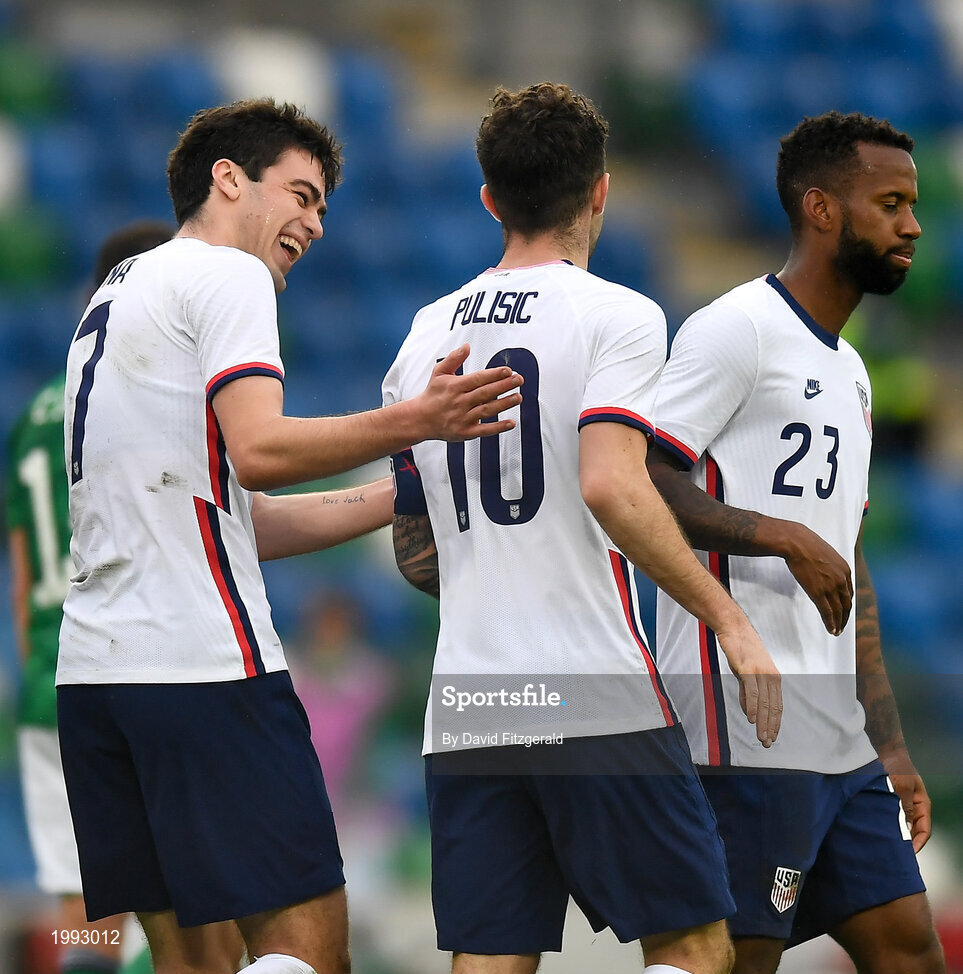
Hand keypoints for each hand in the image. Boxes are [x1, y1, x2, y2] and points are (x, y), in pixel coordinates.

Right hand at [416, 345, 523, 441]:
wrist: (420, 419)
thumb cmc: (433, 395)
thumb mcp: (439, 373)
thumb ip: (454, 359)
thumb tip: (466, 346)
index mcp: (454, 386)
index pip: (477, 379)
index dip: (493, 374)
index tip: (508, 370)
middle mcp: (459, 402)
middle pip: (485, 393)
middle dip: (504, 386)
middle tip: (519, 380)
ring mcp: (462, 418)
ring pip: (487, 410)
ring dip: (504, 404)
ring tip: (518, 397)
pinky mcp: (465, 432)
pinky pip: (484, 430)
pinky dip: (498, 427)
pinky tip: (511, 422)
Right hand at [716, 622, 781, 747]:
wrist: (734, 628)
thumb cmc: (740, 650)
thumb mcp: (746, 673)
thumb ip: (748, 692)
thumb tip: (749, 712)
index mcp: (773, 678)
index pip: (777, 706)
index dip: (775, 723)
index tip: (772, 737)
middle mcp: (771, 677)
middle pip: (773, 707)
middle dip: (770, 727)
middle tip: (767, 743)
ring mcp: (760, 673)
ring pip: (764, 703)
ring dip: (763, 722)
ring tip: (761, 737)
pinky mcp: (748, 670)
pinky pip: (752, 692)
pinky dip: (752, 707)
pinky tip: (751, 719)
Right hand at [782, 522, 852, 635]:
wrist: (797, 543)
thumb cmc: (807, 544)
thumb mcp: (826, 554)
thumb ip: (830, 566)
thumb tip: (825, 571)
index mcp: (845, 570)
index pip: (849, 593)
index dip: (847, 604)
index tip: (844, 611)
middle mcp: (841, 580)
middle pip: (846, 604)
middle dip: (845, 617)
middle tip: (842, 625)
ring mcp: (830, 587)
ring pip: (838, 610)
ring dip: (838, 623)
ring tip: (837, 631)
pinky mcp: (818, 592)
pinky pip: (827, 612)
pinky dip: (831, 623)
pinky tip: (831, 630)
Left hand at [882, 749, 931, 852]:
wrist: (886, 751)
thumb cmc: (898, 766)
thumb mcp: (903, 785)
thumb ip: (906, 805)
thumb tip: (906, 825)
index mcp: (922, 804)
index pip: (924, 829)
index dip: (918, 842)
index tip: (910, 853)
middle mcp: (913, 806)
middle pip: (914, 830)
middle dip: (907, 841)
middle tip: (897, 853)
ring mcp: (902, 803)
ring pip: (902, 824)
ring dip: (896, 833)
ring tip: (887, 844)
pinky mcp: (890, 800)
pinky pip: (891, 816)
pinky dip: (887, 823)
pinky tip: (879, 829)